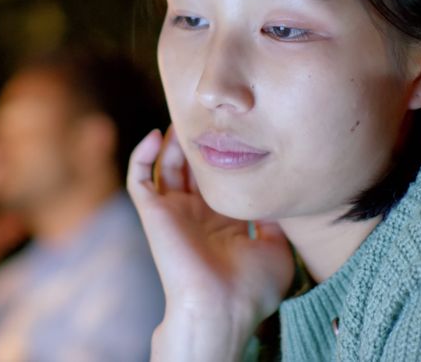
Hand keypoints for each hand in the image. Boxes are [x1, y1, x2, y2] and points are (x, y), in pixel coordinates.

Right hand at [127, 127, 293, 361]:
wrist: (223, 307)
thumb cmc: (251, 288)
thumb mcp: (277, 247)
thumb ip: (276, 219)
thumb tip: (281, 195)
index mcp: (224, 222)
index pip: (220, 180)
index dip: (226, 155)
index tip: (239, 128)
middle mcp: (197, 214)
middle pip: (192, 168)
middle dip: (199, 141)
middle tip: (209, 114)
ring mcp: (174, 212)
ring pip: (165, 167)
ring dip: (171, 142)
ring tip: (183, 116)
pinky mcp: (153, 212)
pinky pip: (139, 178)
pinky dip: (142, 154)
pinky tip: (155, 134)